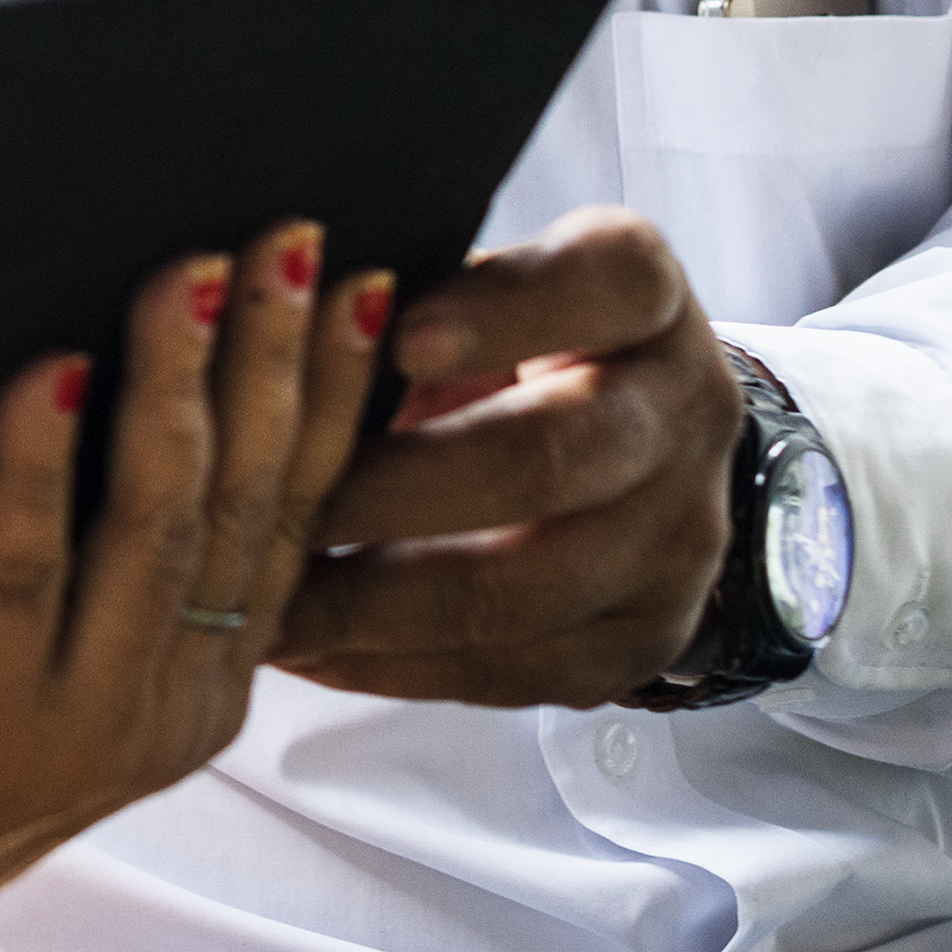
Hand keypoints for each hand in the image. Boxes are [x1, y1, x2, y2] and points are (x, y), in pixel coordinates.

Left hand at [0, 225, 391, 951]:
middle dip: (278, 357)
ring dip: (177, 386)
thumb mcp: (51, 646)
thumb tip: (122, 363)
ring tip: (191, 273)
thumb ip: (107, 547)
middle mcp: (171, 702)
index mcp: (205, 678)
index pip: (296, 511)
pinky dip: (38, 467)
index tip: (371, 280)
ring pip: (157, 526)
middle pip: (246, 501)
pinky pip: (21, 573)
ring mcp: (83, 718)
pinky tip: (48, 375)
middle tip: (294, 235)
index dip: (339, 395)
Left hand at [270, 206, 738, 706]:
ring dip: (377, 601)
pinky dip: (395, 665)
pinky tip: (306, 648)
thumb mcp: (477, 283)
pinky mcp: (645, 635)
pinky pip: (517, 670)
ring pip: (528, 587)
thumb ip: (401, 288)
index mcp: (644, 295)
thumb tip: (274, 302)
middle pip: (552, 456)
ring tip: (265, 597)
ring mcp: (680, 535)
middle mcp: (685, 411)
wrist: (627, 440)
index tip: (393, 335)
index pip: (604, 282)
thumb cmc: (510, 341)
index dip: (502, 310)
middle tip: (272, 499)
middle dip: (395, 488)